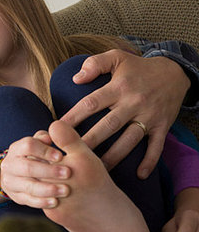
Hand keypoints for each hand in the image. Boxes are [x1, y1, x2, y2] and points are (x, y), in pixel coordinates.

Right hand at [0, 131, 70, 207]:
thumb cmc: (34, 157)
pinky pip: (29, 200)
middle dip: (49, 170)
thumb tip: (49, 137)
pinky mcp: (16, 197)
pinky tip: (55, 202)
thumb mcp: (37, 145)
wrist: (15, 175)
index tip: (61, 156)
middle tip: (68, 173)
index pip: (28, 146)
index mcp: (16, 149)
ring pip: (28, 186)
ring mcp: (11, 182)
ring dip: (48, 189)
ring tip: (65, 190)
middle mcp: (10, 165)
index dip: (45, 150)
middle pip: (27, 167)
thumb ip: (43, 139)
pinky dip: (43, 202)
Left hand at [60, 49, 189, 177]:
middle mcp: (133, 103)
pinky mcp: (162, 127)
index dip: (73, 116)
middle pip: (108, 125)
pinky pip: (156, 146)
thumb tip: (76, 78)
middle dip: (89, 141)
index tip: (57, 130)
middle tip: (71, 155)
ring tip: (97, 170)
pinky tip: (140, 175)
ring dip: (114, 157)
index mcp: (119, 87)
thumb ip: (95, 63)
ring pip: (129, 140)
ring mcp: (149, 116)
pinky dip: (150, 161)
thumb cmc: (138, 67)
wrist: (175, 72)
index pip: (91, 103)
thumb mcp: (117, 56)